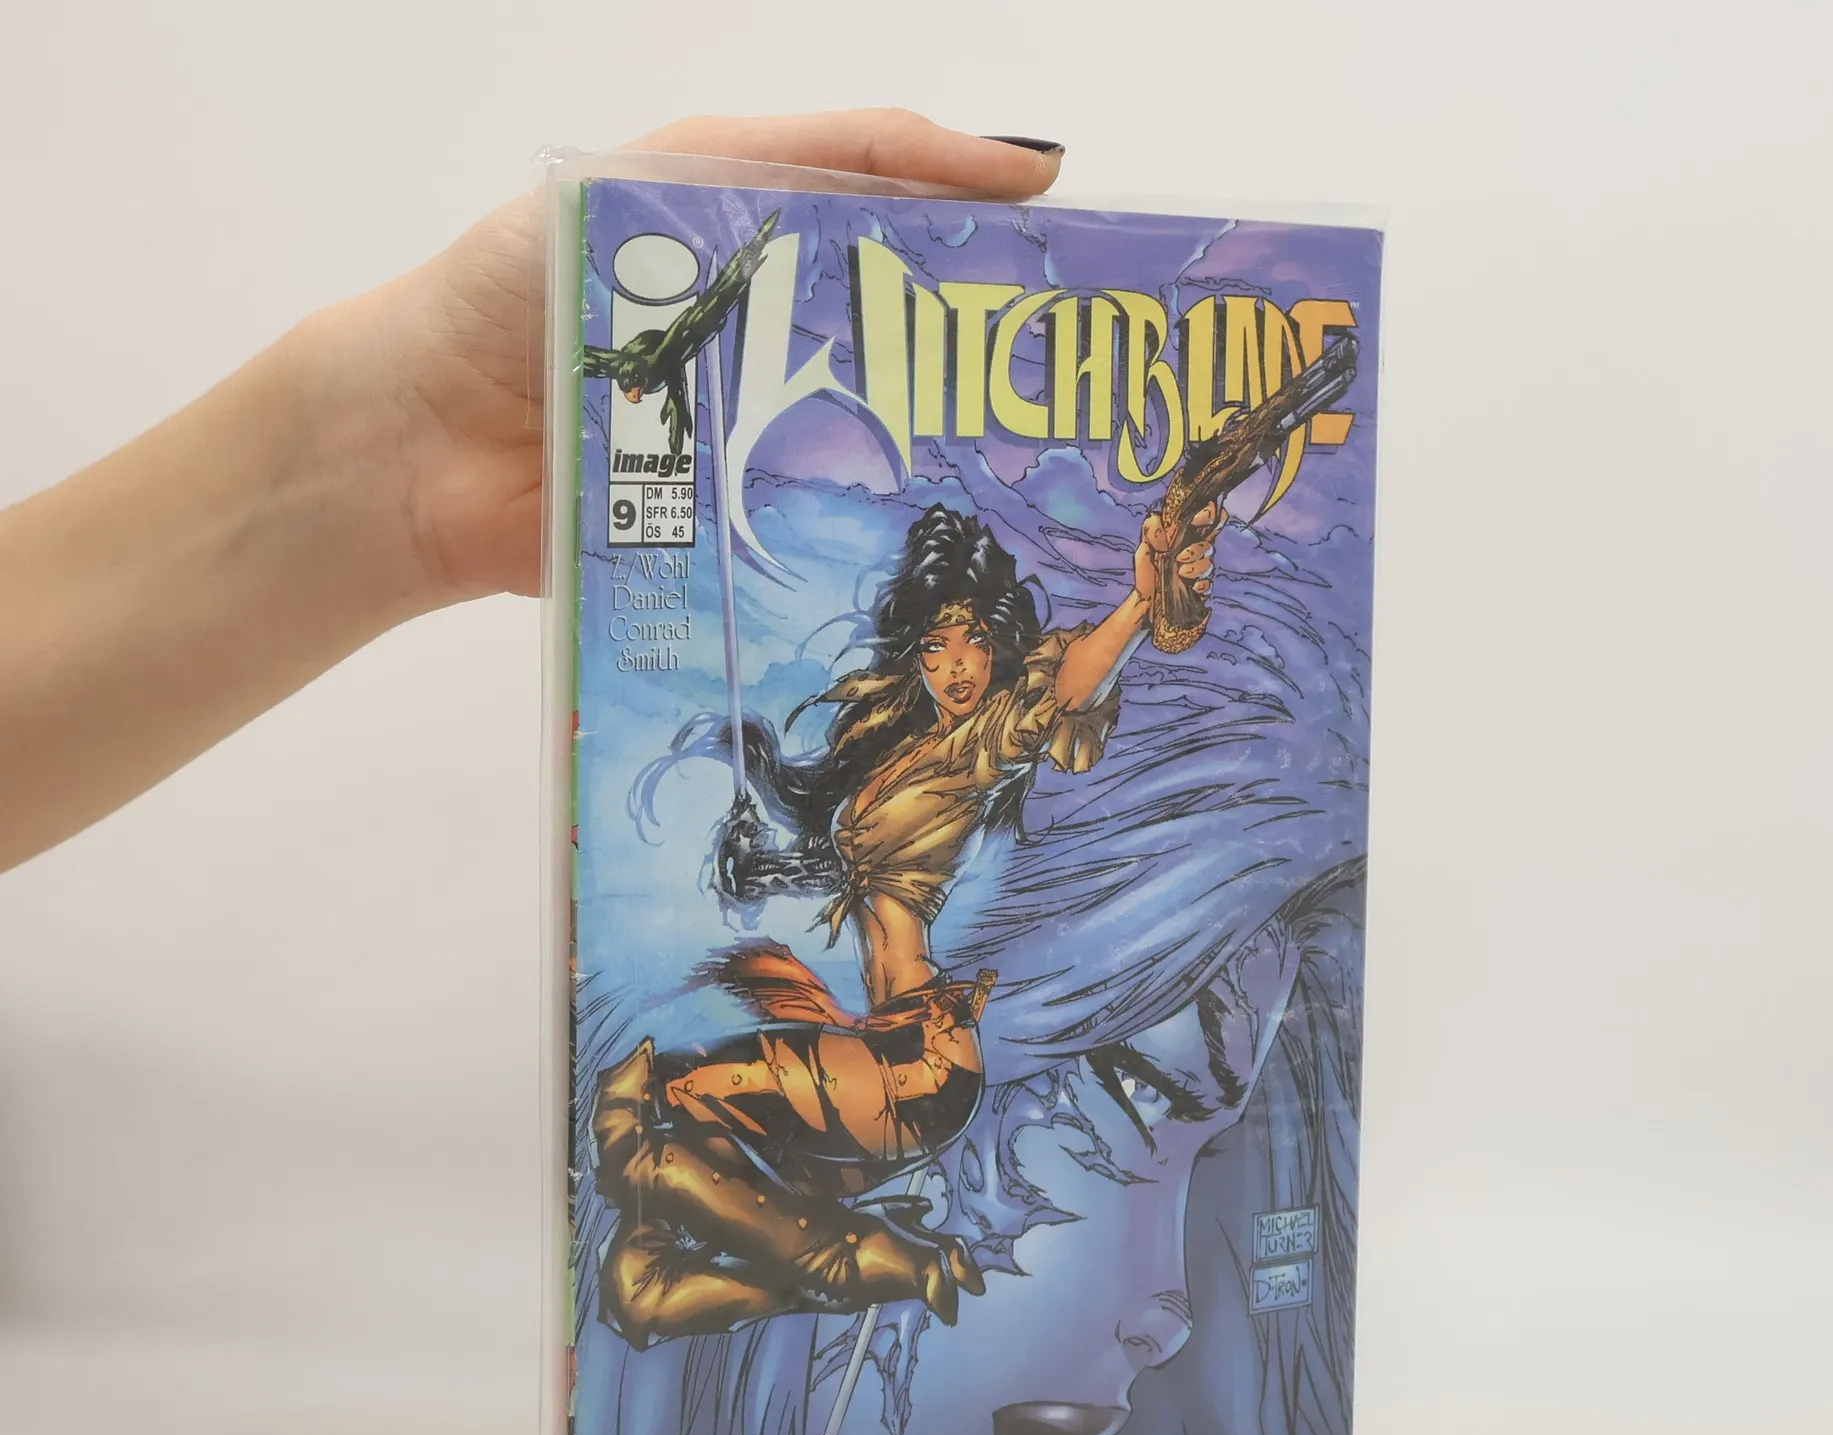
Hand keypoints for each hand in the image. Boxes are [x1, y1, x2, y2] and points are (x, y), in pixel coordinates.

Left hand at [359, 113, 1063, 605]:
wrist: (416, 442)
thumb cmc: (511, 288)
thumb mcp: (653, 184)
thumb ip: (793, 161)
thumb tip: (959, 157)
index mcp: (749, 237)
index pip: (891, 205)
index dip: (979, 208)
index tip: (1071, 227)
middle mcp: (764, 336)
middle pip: (897, 332)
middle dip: (981, 344)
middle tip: (1067, 358)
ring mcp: (754, 436)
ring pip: (873, 438)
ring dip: (940, 445)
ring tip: (1030, 451)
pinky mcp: (732, 526)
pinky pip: (813, 531)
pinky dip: (863, 533)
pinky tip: (929, 533)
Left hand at [1133, 500, 1219, 604]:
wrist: (1146, 597)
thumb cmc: (1147, 569)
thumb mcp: (1144, 548)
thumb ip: (1150, 532)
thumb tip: (1155, 518)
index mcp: (1187, 534)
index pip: (1209, 515)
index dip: (1209, 513)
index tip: (1195, 520)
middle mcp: (1198, 548)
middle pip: (1212, 540)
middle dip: (1199, 548)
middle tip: (1181, 556)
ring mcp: (1201, 567)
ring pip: (1209, 562)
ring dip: (1195, 568)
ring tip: (1179, 572)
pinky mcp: (1202, 586)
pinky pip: (1208, 583)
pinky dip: (1200, 584)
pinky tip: (1190, 586)